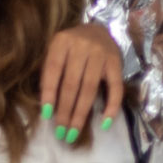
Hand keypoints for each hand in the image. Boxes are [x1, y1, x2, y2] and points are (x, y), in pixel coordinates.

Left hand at [41, 23, 123, 141]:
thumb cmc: (69, 47)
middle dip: (65, 110)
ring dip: (81, 113)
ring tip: (73, 132)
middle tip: (60, 132)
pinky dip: (111, 106)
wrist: (97, 30)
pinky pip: (115, 88)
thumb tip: (46, 107)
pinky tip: (104, 123)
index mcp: (61, 41)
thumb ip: (49, 72)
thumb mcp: (54, 51)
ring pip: (89, 89)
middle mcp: (82, 46)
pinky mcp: (116, 62)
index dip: (49, 93)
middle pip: (72, 84)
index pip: (53, 70)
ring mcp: (101, 54)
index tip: (46, 115)